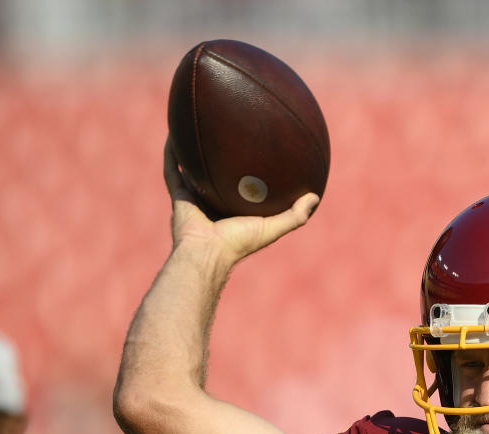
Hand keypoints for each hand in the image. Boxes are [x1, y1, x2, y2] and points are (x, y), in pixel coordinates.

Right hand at [163, 135, 318, 264]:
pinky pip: (172, 169)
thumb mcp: (273, 228)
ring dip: (192, 150)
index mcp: (233, 211)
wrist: (207, 253)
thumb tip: (316, 197)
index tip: (260, 153)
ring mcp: (194, 198)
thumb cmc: (239, 243)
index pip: (241, 189)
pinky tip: (175, 132)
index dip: (249, 173)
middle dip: (220, 157)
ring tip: (198, 126)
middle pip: (216, 175)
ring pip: (191, 169)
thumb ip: (295, 216)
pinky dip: (172, 153)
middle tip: (228, 133)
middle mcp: (212, 203)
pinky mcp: (178, 195)